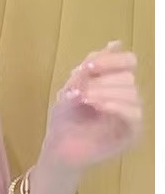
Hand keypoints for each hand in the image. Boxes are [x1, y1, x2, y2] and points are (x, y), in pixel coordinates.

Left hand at [42, 40, 143, 170]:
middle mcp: (127, 97)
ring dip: (105, 92)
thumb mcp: (73, 87)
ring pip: (132, 93)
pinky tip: (99, 106)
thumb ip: (91, 67)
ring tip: (84, 99)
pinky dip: (117, 106)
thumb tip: (115, 44)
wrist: (58, 149)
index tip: (88, 67)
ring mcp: (130, 116)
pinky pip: (134, 114)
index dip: (111, 60)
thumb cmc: (64, 120)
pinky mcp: (131, 134)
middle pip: (128, 77)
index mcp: (115, 83)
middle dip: (102, 81)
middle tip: (81, 92)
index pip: (128, 62)